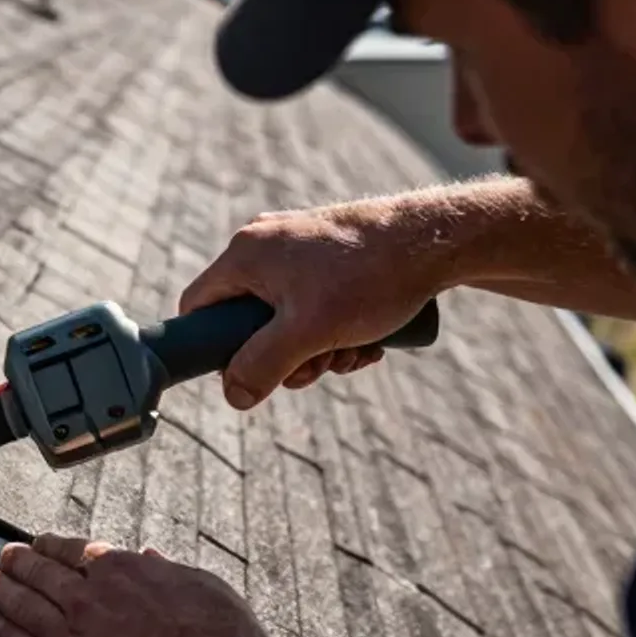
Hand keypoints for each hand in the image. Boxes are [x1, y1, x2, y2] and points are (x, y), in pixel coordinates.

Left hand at [0, 535, 291, 636]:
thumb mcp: (204, 587)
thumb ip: (168, 571)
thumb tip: (149, 556)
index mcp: (123, 570)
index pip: (73, 550)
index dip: (49, 545)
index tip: (38, 543)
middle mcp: (90, 598)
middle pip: (40, 573)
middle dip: (16, 562)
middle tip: (1, 556)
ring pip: (24, 607)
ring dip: (0, 591)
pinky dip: (4, 634)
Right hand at [180, 204, 446, 409]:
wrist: (437, 240)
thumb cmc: (371, 278)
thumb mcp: (310, 333)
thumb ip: (263, 366)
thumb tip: (233, 396)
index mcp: (246, 254)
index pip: (198, 307)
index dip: (211, 347)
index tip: (246, 370)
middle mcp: (265, 243)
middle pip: (246, 321)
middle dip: (283, 356)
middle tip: (317, 366)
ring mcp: (297, 245)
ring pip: (285, 317)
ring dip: (315, 348)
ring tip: (352, 350)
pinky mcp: (328, 253)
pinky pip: (312, 303)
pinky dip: (334, 329)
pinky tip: (365, 339)